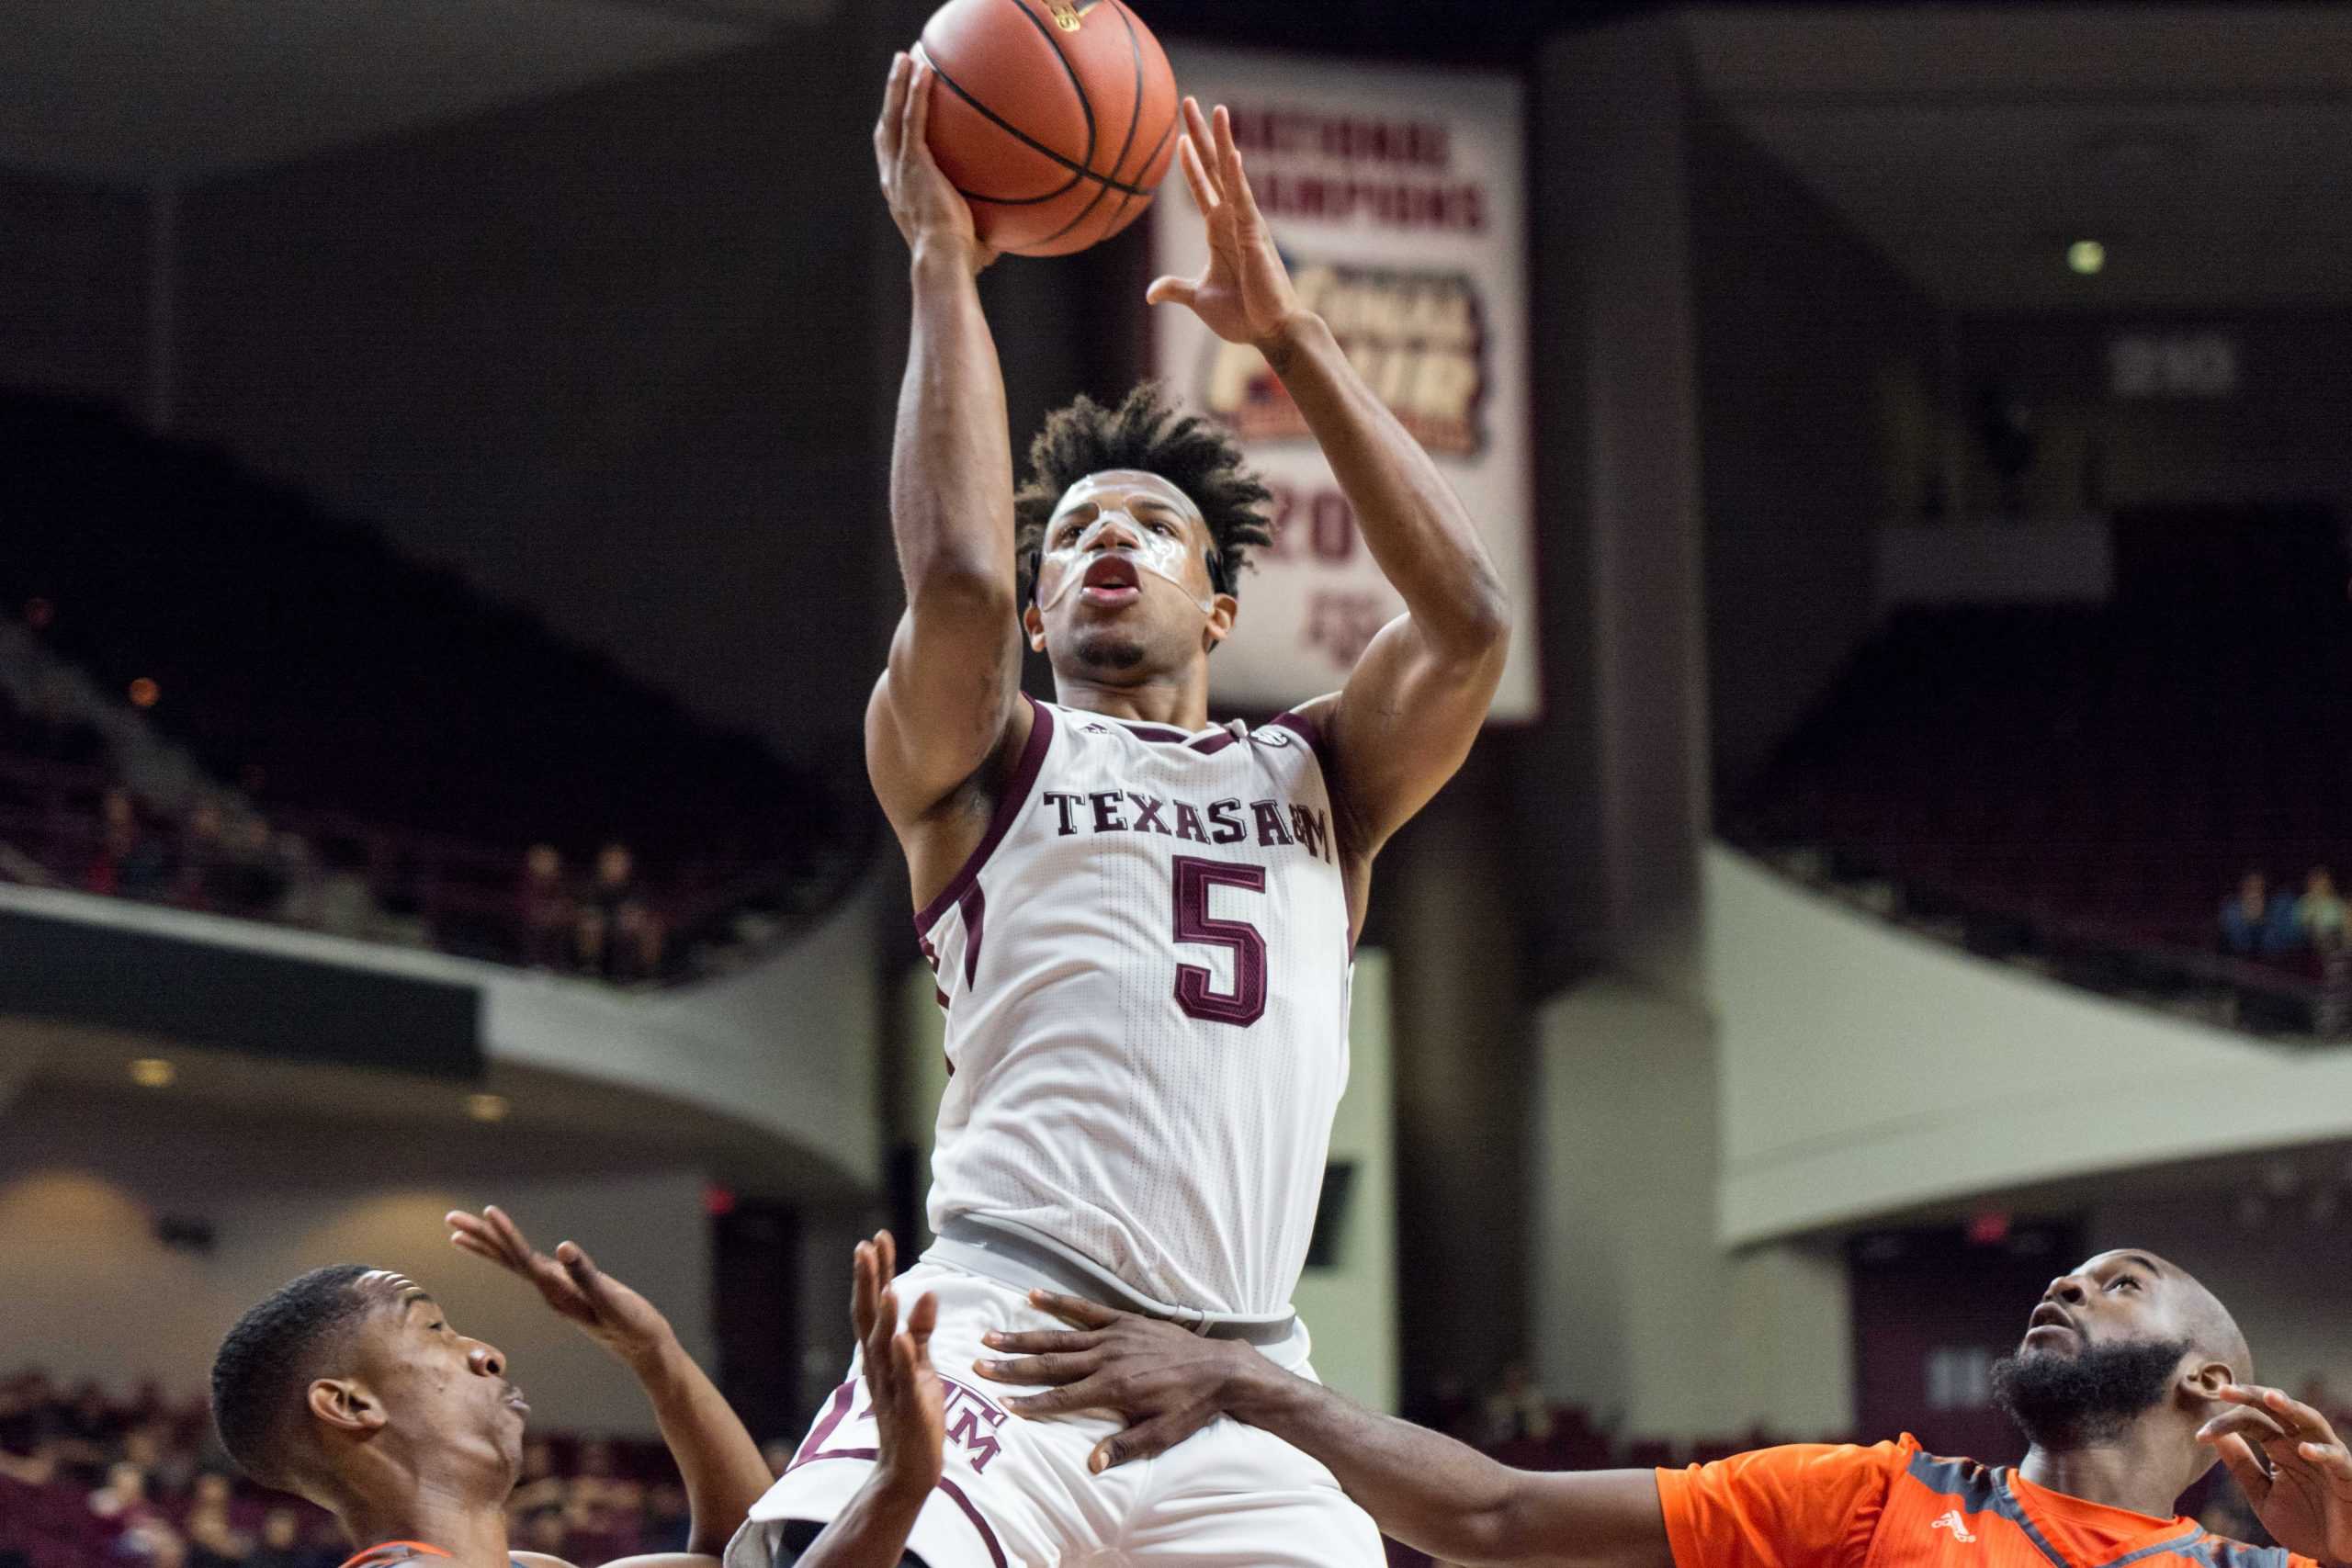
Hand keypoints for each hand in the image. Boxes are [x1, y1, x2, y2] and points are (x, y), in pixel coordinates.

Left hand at [447, 1206, 674, 1367]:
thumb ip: (585, 1274)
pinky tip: (505, 1250)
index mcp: (557, 1292)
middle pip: (506, 1259)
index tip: (486, 1211)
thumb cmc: (631, 1324)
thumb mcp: (611, 1299)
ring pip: (513, 1263)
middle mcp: (549, 1291)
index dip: (505, 1234)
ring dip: (488, 1244)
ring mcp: (555, 1291)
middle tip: (450, 1217)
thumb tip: (562, 1247)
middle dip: (479, 1237)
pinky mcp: (565, 1290)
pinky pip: (529, 1267)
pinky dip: (511, 1254)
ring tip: (459, 1233)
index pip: (522, 1258)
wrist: (642, 1347)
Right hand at [854, 1231, 944, 1499]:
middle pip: (870, 1317)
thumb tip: (927, 1292)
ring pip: (884, 1345)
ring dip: (884, 1316)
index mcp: (881, 1352)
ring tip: (887, 1286)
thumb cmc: (913, 1414)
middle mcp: (879, 1365)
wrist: (907, 1468)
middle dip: (869, 1283)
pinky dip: (903, 1358)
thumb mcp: (920, 1366)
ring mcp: (891, 1385)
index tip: (876, 1238)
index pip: (875, 1304)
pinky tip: (901, 1338)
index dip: (876, 1272)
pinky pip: (904, 1380)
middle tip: (866, 1246)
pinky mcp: (908, 1407)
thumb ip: (921, 1331)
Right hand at [874, 52, 994, 270]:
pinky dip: (915, 94)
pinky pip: (913, 119)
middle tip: (898, 74)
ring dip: (897, 85)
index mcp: (901, 195)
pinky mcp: (912, 162)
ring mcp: (900, 168)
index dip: (893, 135)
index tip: (897, 117)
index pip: (892, 158)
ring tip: (905, 57)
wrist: (943, 260)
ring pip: (893, 116)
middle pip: (886, 128)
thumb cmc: (958, 263)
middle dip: (890, 99)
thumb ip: (982, 236)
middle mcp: (893, 178)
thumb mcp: (971, 246)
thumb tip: (1006, 239)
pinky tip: (923, 70)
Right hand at [973, 1291, 1256, 1471]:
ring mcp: (1113, 1336)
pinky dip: (1058, 1303)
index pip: (1061, 1397)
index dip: (1030, 1402)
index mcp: (1112, 1389)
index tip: (1001, 1403)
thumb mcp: (1160, 1436)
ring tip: (992, 1335)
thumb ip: (1123, 1447)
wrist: (1221, 1369)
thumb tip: (1089, 1465)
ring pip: (1059, 1337)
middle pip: (1050, 1364)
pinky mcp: (1124, 1321)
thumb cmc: (1190, 1408)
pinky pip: (1085, 1310)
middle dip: (1013, 1366)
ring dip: (1023, 1337)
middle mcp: (1106, 1359)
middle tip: (979, 1363)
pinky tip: (1034, 1296)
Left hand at [1148, 99, 1303, 349]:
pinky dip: (1235, 176)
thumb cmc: (1242, 315)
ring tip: (1216, 108)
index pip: (1202, 185)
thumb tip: (1151, 293)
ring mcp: (1245, 223)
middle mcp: (1232, 219)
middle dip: (1201, 134)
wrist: (1270, 333)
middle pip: (1213, 167)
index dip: (1190, 161)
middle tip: (1190, 101)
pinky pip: (1243, 199)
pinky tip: (1229, 152)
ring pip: (1230, 174)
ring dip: (1222, 140)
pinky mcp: (1254, 235)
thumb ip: (1176, 289)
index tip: (1181, 135)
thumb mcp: (1199, 298)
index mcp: (1219, 230)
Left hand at [2199, 1383, 2351, 1563]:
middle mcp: (2301, 1443)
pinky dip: (2322, 1452)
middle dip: (2252, 1395)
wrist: (2335, 1554)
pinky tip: (2304, 1450)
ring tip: (2269, 1398)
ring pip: (2311, 1421)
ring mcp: (2326, 1457)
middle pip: (2277, 1408)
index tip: (2199, 1436)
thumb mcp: (2263, 1495)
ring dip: (2292, 1407)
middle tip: (2223, 1390)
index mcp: (2279, 1446)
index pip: (2249, 1421)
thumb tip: (2215, 1436)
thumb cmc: (2303, 1522)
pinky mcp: (2347, 1475)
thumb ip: (2242, 1467)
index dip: (2224, 1424)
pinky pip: (2336, 1458)